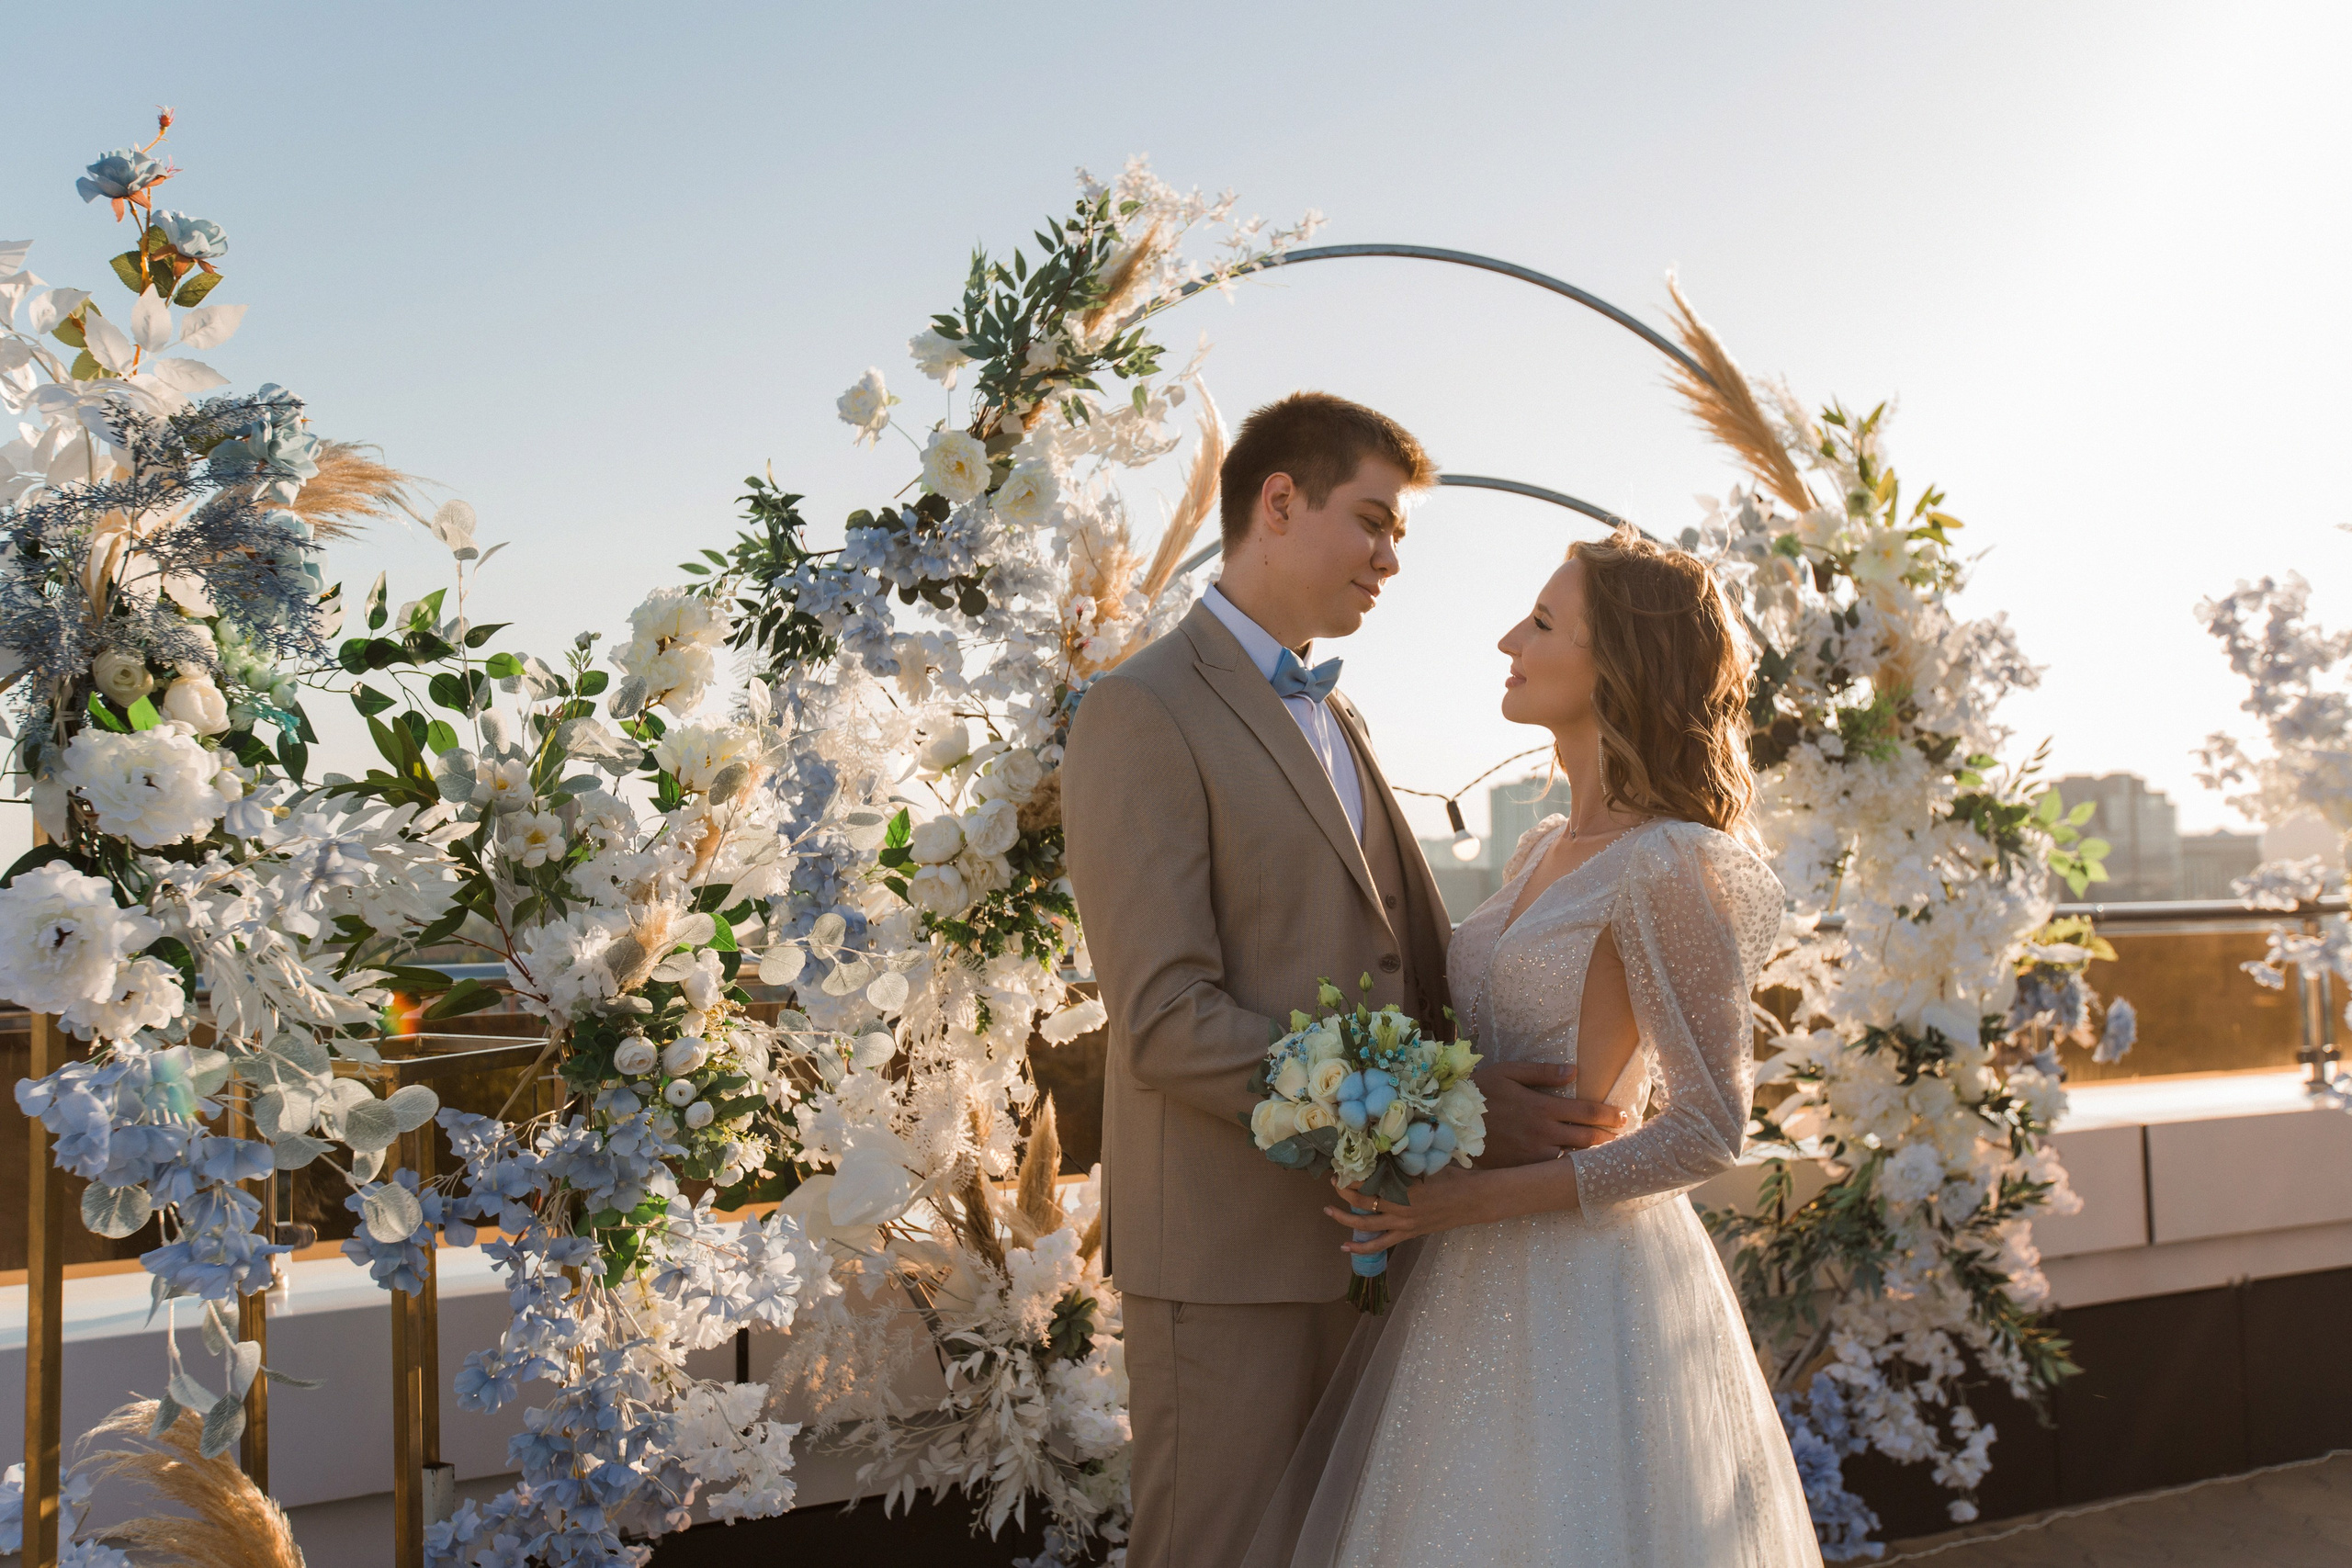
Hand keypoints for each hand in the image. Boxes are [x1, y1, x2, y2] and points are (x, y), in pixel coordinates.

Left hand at [1328, 1166, 1500, 1254]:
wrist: (1472, 1200)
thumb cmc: (1452, 1176)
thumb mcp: (1426, 1163)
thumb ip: (1403, 1161)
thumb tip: (1383, 1147)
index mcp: (1404, 1187)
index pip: (1368, 1182)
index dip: (1351, 1175)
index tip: (1340, 1166)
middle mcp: (1400, 1207)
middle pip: (1362, 1202)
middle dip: (1343, 1192)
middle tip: (1333, 1181)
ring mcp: (1403, 1224)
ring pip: (1365, 1225)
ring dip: (1343, 1218)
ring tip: (1328, 1211)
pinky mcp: (1407, 1234)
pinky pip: (1380, 1244)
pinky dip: (1361, 1247)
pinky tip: (1345, 1247)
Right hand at [1471, 1060, 1626, 1166]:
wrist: (1448, 1123)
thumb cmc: (1478, 1092)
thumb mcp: (1508, 1072)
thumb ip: (1542, 1072)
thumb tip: (1574, 1071)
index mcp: (1542, 1107)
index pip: (1587, 1112)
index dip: (1610, 1115)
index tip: (1624, 1116)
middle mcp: (1542, 1133)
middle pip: (1588, 1139)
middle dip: (1609, 1137)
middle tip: (1623, 1137)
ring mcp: (1533, 1155)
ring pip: (1574, 1158)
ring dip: (1592, 1156)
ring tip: (1607, 1153)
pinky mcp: (1522, 1169)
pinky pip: (1553, 1171)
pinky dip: (1568, 1169)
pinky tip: (1577, 1167)